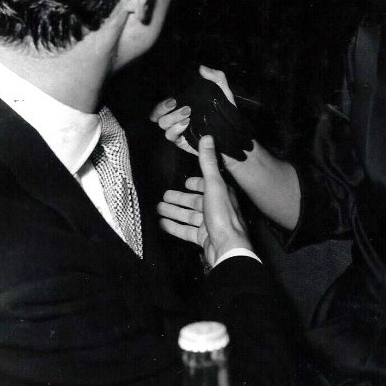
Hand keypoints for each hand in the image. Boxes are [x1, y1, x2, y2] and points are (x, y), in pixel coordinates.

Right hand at [150, 66, 252, 161]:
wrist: (233, 130)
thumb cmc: (224, 109)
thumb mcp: (222, 91)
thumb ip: (215, 77)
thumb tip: (202, 68)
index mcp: (181, 104)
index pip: (162, 103)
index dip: (161, 101)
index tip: (171, 96)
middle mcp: (175, 117)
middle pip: (156, 114)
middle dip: (162, 108)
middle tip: (175, 103)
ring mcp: (178, 129)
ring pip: (163, 124)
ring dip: (172, 118)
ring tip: (187, 114)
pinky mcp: (182, 140)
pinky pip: (171, 136)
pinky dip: (176, 129)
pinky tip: (187, 124)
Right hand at [157, 135, 251, 266]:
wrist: (227, 248)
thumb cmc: (222, 215)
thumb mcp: (213, 185)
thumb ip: (208, 162)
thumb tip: (207, 137)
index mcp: (221, 193)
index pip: (207, 185)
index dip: (196, 183)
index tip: (185, 182)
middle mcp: (217, 207)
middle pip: (194, 201)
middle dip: (179, 199)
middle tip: (163, 196)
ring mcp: (210, 224)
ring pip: (189, 216)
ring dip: (174, 212)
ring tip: (158, 208)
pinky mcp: (203, 238)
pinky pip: (186, 230)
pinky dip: (174, 226)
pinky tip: (162, 224)